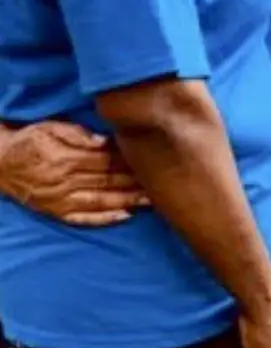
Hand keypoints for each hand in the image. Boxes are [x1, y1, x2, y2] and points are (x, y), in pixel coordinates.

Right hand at [0, 122, 147, 225]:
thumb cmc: (28, 140)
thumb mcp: (49, 128)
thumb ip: (76, 134)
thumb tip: (103, 140)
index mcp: (65, 159)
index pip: (106, 161)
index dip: (130, 162)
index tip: (153, 161)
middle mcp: (64, 181)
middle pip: (108, 181)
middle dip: (136, 182)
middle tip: (164, 182)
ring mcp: (60, 199)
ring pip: (101, 201)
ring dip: (129, 201)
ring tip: (154, 201)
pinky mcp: (55, 212)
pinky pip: (82, 219)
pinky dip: (104, 219)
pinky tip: (125, 216)